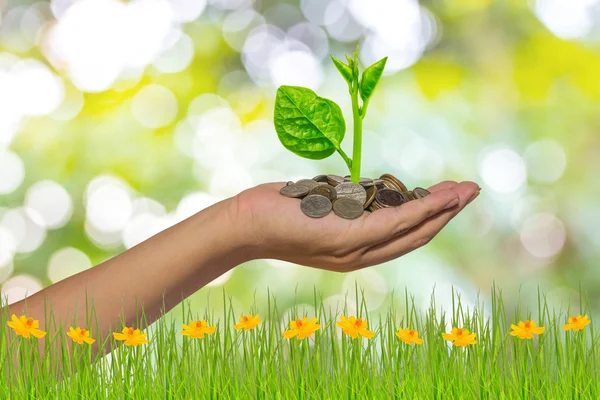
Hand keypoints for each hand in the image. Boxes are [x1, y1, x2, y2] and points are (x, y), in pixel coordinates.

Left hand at [232, 180, 479, 271]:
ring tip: (466, 191)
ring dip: (442, 210)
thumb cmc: (279, 212)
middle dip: (446, 213)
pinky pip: (392, 225)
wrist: (245, 225)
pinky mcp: (345, 238)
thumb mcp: (319, 208)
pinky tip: (440, 199)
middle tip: (472, 191)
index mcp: (355, 250)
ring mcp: (353, 250)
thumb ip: (345, 205)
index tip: (450, 197)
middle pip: (414, 235)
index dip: (432, 217)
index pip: (403, 235)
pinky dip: (419, 211)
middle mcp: (359, 255)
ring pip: (410, 231)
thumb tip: (361, 187)